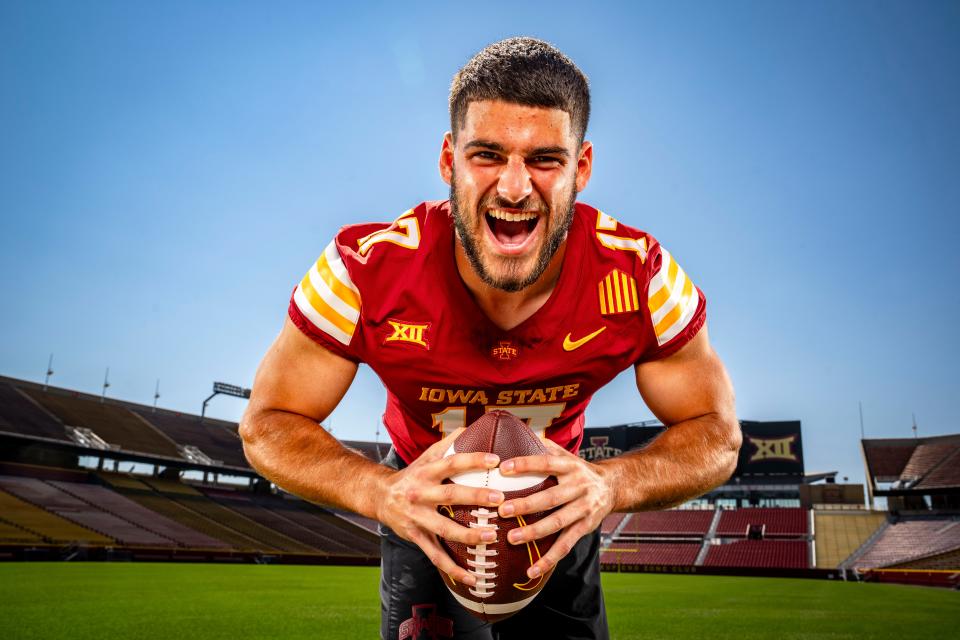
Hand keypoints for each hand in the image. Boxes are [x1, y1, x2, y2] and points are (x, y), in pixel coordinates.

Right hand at [375, 428, 504, 585]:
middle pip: (450, 495)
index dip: (473, 459)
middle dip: (475, 497)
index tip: (496, 460)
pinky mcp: (415, 537)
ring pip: (444, 529)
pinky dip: (453, 570)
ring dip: (469, 535)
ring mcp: (417, 517)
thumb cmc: (413, 474)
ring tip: (492, 537)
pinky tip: (472, 578)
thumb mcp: (427, 455)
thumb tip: (475, 426)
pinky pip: (436, 556)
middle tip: (500, 499)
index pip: (451, 462)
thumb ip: (450, 443)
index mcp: (426, 471)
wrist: (379, 496)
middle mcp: (421, 494)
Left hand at [497, 438, 614, 579]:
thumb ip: (545, 446)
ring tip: (512, 538)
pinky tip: (532, 570)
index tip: (503, 468)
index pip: (546, 463)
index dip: (525, 464)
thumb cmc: (578, 470)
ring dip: (535, 532)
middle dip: (527, 505)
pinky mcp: (585, 527)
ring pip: (558, 523)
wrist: (613, 487)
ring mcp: (584, 509)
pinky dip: (549, 559)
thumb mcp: (567, 455)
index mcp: (570, 466)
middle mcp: (579, 487)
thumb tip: (517, 432)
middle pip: (551, 497)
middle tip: (503, 510)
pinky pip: (566, 545)